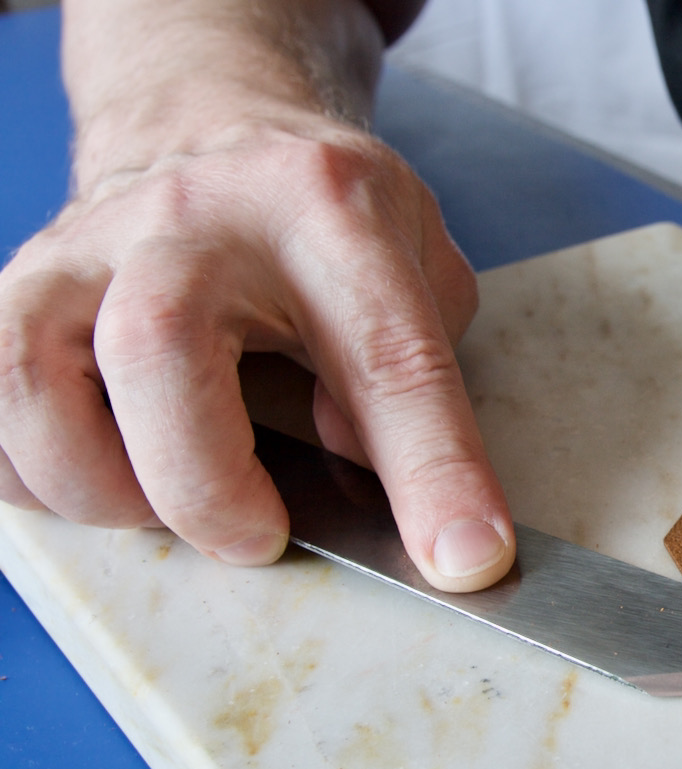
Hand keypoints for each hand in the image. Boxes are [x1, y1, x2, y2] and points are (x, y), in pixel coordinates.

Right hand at [0, 0, 513, 592]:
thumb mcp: (418, 264)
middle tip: (258, 534)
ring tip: (169, 504)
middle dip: (207, 482)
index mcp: (325, 211)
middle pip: (158, 348)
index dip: (431, 471)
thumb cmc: (325, 216)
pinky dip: (35, 474)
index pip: (387, 356)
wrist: (210, 124)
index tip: (465, 559)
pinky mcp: (16, 292)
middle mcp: (191, 221)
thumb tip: (374, 478)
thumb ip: (422, 371)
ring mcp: (84, 251)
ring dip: (101, 483)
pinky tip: (106, 475)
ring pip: (30, 377)